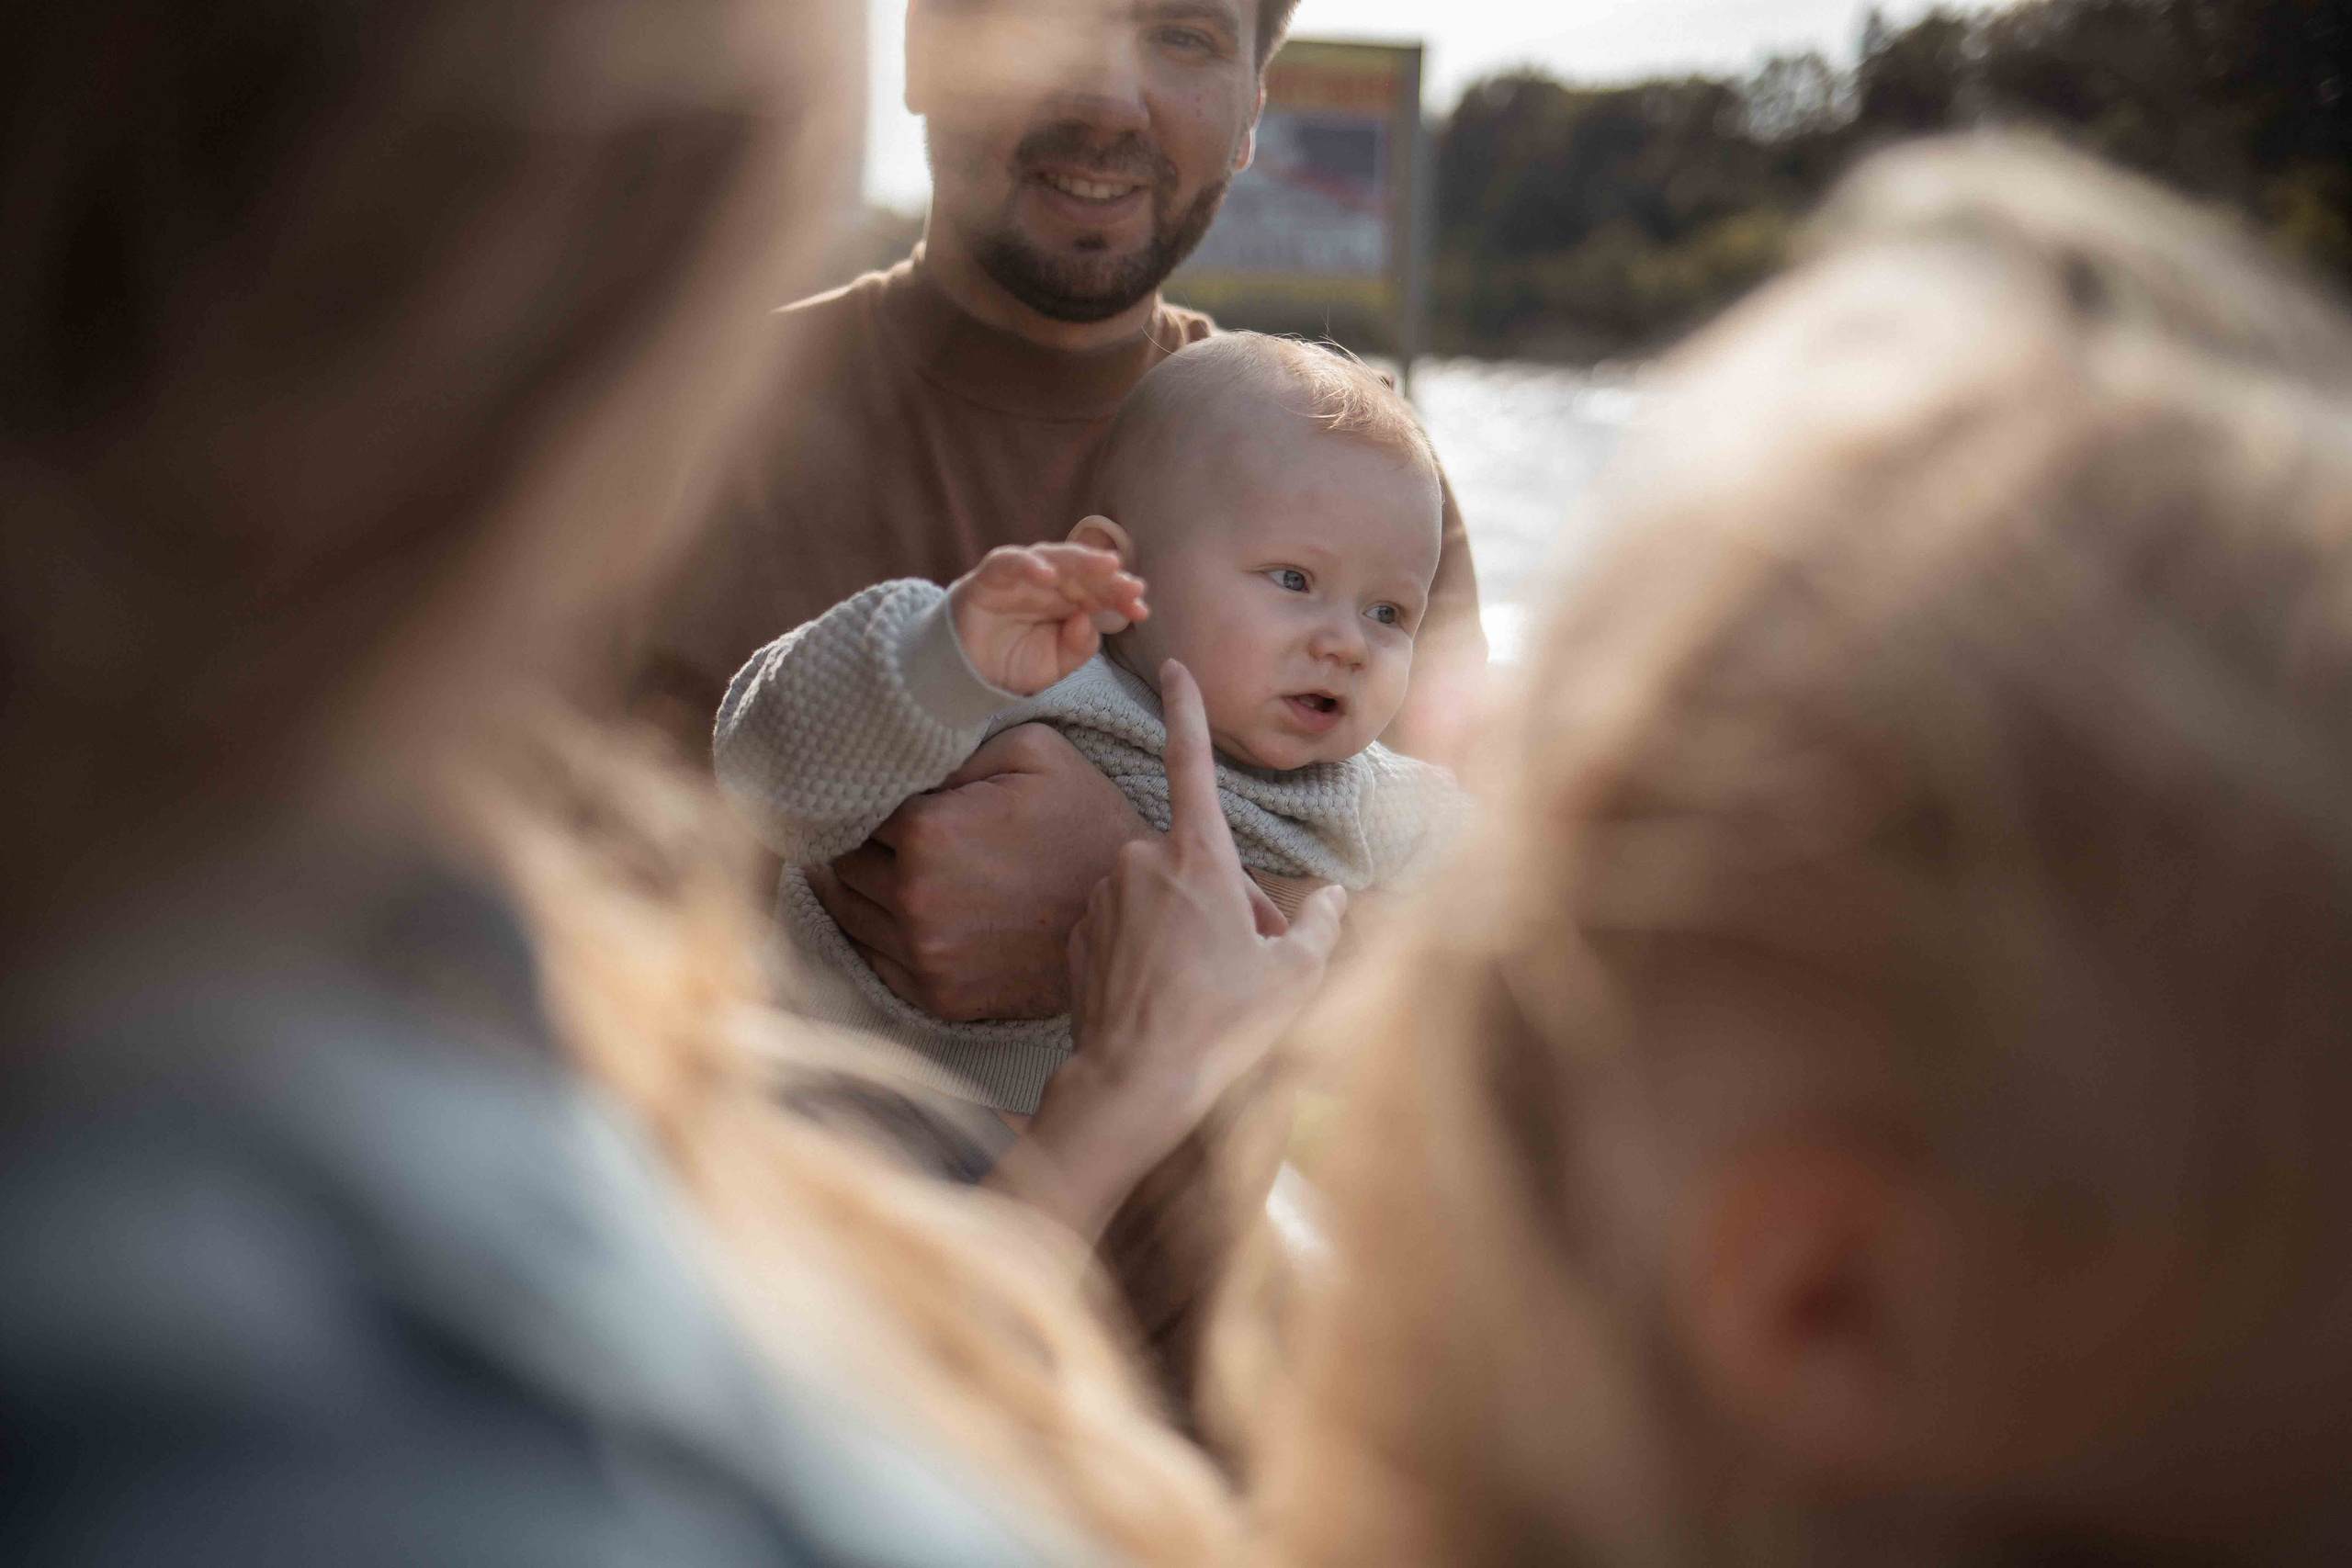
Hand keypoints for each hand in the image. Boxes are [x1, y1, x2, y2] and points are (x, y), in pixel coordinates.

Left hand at [813, 723, 1151, 1019]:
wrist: (1137, 917)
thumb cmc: (1086, 822)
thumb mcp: (1033, 750)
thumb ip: (952, 745)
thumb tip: (895, 753)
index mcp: (927, 832)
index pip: (857, 806)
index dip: (869, 795)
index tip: (888, 792)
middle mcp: (913, 898)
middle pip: (842, 860)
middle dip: (861, 841)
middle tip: (886, 829)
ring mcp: (923, 955)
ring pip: (848, 912)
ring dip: (861, 887)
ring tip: (888, 866)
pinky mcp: (938, 995)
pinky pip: (873, 959)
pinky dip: (877, 933)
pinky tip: (902, 911)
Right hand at [948, 541, 1147, 695]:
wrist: (966, 675)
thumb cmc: (1012, 663)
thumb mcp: (1054, 665)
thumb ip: (1077, 648)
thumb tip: (1089, 622)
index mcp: (1067, 602)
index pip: (1099, 592)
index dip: (1120, 598)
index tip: (1141, 610)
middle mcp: (1047, 584)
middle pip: (1082, 572)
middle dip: (1108, 578)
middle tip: (1131, 586)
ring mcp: (1020, 577)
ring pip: (1053, 559)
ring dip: (1079, 561)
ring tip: (1105, 566)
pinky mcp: (990, 577)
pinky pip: (1008, 563)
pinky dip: (1027, 565)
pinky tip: (1047, 575)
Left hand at [994, 659, 1346, 1239]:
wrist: (1133, 1082)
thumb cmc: (1221, 1025)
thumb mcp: (1296, 976)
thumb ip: (1320, 924)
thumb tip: (1333, 898)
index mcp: (1198, 858)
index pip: (1191, 763)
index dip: (1186, 710)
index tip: (1170, 666)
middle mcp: (1143, 863)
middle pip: (1197, 863)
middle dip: (1224, 900)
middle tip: (1244, 963)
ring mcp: (1105, 898)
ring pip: (1160, 898)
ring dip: (1186, 927)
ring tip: (1203, 988)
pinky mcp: (1078, 936)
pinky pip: (1126, 928)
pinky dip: (1148, 951)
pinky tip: (1163, 997)